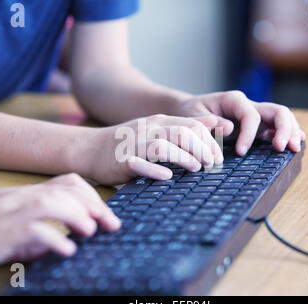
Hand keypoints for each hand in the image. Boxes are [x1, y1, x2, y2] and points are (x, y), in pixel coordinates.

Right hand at [0, 174, 119, 290]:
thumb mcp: (17, 237)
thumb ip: (41, 235)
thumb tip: (67, 244)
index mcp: (26, 197)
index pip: (67, 184)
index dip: (92, 196)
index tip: (108, 217)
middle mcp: (19, 200)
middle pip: (62, 191)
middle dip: (92, 205)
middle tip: (111, 224)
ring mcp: (7, 214)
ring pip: (47, 203)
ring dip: (74, 215)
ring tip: (90, 231)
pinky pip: (27, 230)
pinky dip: (51, 238)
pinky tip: (66, 250)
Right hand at [77, 114, 223, 184]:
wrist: (90, 148)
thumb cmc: (127, 142)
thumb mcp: (156, 129)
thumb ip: (184, 126)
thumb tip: (213, 123)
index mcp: (159, 122)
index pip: (192, 126)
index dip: (209, 141)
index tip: (218, 157)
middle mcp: (149, 130)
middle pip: (182, 134)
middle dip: (202, 149)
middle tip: (212, 165)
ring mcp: (135, 144)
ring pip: (164, 146)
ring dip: (184, 158)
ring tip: (196, 168)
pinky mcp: (123, 161)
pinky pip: (141, 164)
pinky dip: (155, 170)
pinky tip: (167, 177)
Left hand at [174, 91, 305, 155]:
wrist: (189, 111)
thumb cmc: (190, 113)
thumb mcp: (193, 116)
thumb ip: (210, 123)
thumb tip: (230, 128)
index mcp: (234, 100)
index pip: (251, 115)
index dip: (249, 134)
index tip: (240, 152)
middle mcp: (249, 104)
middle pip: (276, 111)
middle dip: (283, 129)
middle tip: (281, 148)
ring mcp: (256, 114)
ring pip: (282, 117)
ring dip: (290, 131)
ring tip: (294, 148)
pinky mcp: (257, 125)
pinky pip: (277, 126)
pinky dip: (288, 133)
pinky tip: (294, 143)